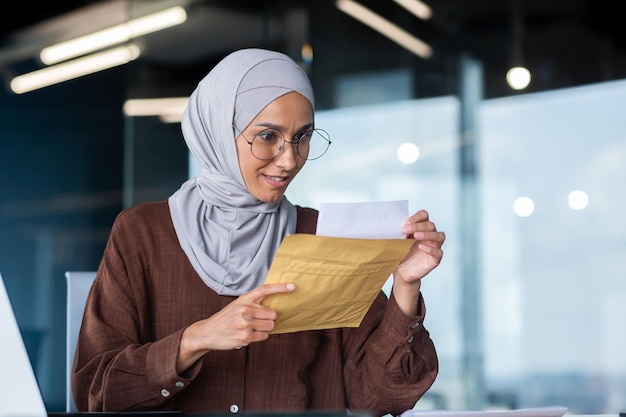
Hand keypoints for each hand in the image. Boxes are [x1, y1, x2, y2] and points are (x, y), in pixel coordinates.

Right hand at [177, 282, 294, 372]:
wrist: (208, 332)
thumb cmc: (226, 318)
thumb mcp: (237, 305)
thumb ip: (253, 303)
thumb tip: (275, 307)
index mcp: (244, 298)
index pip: (265, 289)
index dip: (280, 288)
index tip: (293, 286)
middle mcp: (245, 309)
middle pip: (273, 314)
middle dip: (269, 319)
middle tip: (258, 320)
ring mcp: (245, 323)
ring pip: (270, 326)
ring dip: (264, 329)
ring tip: (252, 328)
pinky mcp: (245, 336)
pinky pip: (264, 336)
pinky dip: (260, 336)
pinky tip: (248, 335)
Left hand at [397, 209, 445, 283]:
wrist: (401, 272)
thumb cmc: (401, 254)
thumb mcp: (398, 241)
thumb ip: (399, 232)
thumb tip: (391, 224)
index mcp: (421, 228)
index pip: (424, 216)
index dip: (416, 217)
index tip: (405, 223)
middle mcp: (430, 236)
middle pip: (431, 225)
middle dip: (418, 226)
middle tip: (405, 230)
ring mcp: (434, 247)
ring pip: (439, 236)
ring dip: (427, 234)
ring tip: (416, 236)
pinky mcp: (435, 259)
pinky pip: (438, 252)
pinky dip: (430, 249)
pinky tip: (421, 247)